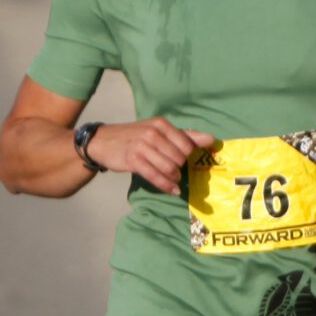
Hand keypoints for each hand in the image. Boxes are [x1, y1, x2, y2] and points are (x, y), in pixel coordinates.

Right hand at [90, 118, 216, 192]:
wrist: (104, 141)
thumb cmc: (135, 136)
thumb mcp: (158, 131)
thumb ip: (185, 136)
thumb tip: (211, 140)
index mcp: (161, 124)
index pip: (186, 144)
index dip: (188, 156)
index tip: (185, 161)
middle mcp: (152, 133)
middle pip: (179, 158)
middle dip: (181, 168)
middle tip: (177, 171)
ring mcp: (142, 146)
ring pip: (169, 168)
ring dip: (174, 178)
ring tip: (175, 180)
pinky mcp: (133, 160)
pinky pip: (155, 176)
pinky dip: (166, 186)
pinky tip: (173, 190)